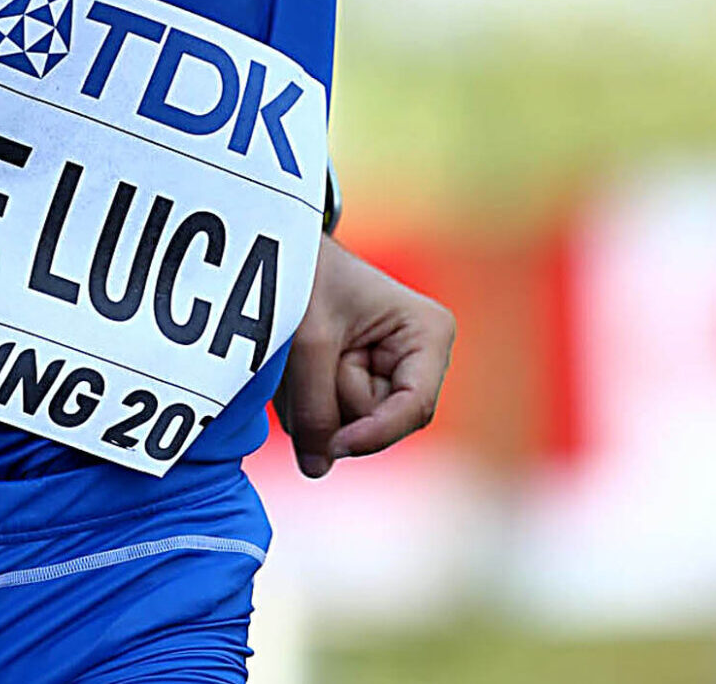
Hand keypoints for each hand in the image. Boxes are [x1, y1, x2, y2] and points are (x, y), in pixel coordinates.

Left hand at [276, 235, 455, 478]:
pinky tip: (301, 364)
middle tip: (309, 353)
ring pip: (354, 421)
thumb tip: (318, 469)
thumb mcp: (309, 341)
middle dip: (336, 401)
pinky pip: (337, 413)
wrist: (288, 247)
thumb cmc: (308, 278)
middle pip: (382, 420)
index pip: (414, 407)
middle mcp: (421, 358)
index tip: (334, 446)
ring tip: (301, 350)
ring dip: (317, 398)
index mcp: (428, 334)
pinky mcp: (367, 379)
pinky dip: (311, 397)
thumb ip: (314, 407)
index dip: (375, 434)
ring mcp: (395, 371)